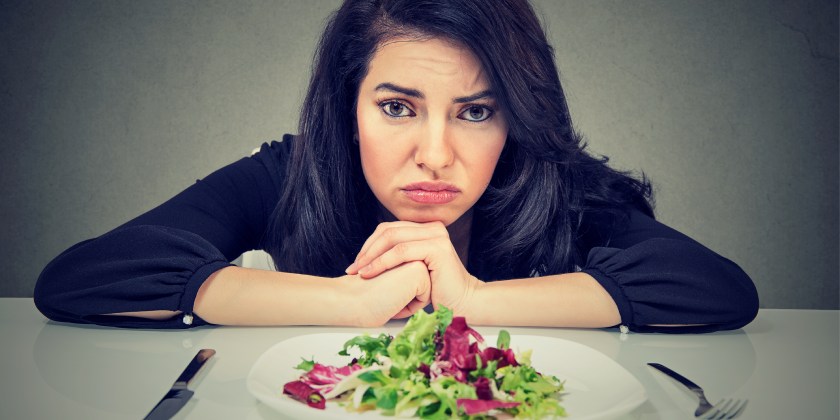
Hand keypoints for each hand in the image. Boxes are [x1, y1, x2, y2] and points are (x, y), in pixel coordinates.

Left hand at [345, 221, 481, 315]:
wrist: (462, 304)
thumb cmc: (436, 291)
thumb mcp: (414, 269)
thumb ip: (400, 256)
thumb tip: (371, 253)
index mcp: (426, 229)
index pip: (389, 228)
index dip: (369, 244)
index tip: (357, 263)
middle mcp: (433, 227)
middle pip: (388, 230)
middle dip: (367, 249)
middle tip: (353, 268)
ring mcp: (436, 235)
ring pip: (392, 239)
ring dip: (371, 256)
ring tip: (358, 272)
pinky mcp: (437, 248)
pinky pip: (401, 252)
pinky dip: (382, 262)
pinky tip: (370, 273)